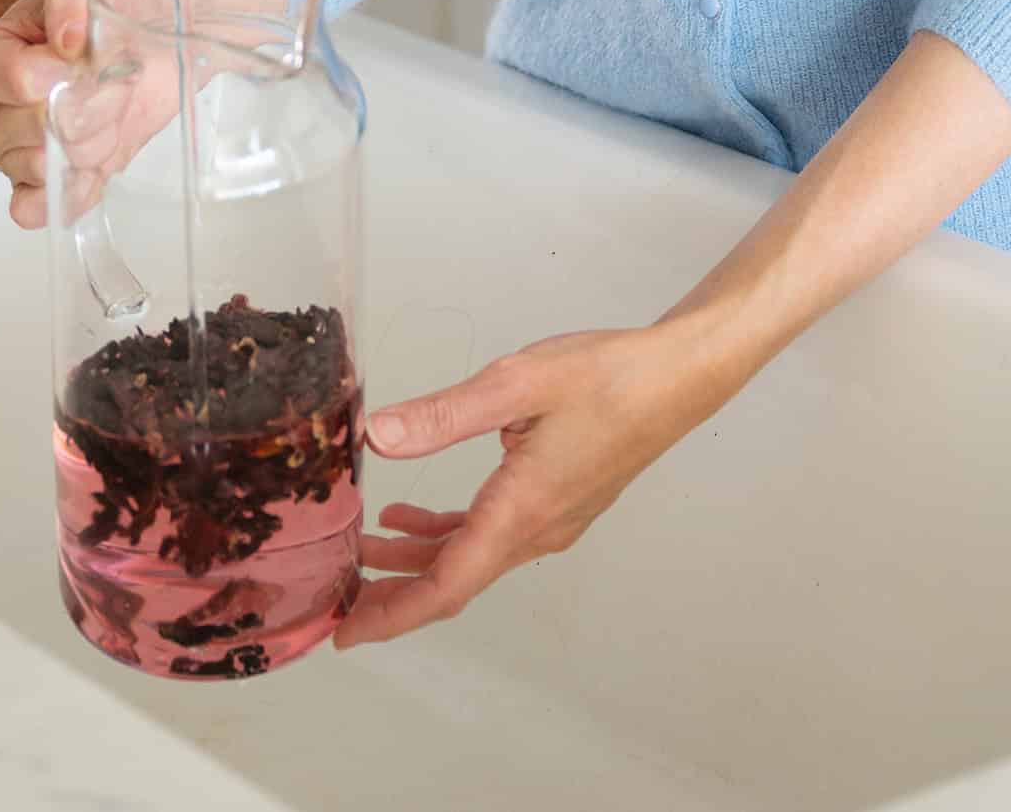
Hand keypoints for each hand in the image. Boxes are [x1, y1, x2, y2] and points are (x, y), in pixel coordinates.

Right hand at [0, 0, 299, 228]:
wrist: (155, 41)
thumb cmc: (114, 9)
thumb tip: (67, 39)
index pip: (14, 80)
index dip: (63, 73)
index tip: (88, 56)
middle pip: (35, 128)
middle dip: (89, 104)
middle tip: (112, 80)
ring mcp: (9, 153)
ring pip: (46, 167)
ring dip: (94, 138)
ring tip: (108, 110)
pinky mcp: (43, 185)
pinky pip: (36, 208)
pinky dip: (71, 190)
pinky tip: (94, 164)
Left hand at [335, 321, 738, 649]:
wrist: (673, 379)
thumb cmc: (604, 377)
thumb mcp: (515, 384)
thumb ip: (443, 415)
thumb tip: (378, 438)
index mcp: (522, 511)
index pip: (448, 584)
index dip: (394, 613)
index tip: (347, 632)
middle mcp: (537, 530)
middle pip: (453, 581)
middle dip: (392, 593)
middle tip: (336, 597)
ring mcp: (550, 520)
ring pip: (470, 557)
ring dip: (415, 560)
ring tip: (360, 548)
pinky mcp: (556, 502)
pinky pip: (490, 533)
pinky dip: (446, 533)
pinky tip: (409, 515)